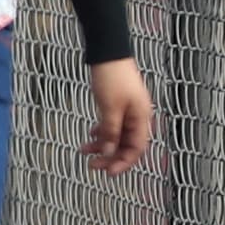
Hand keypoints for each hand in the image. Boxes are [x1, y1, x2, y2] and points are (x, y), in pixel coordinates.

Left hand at [81, 57, 155, 173]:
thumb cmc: (111, 78)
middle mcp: (137, 116)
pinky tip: (91, 134)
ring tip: (83, 150)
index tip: (108, 173)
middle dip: (109, 156)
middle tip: (91, 165)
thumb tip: (108, 153)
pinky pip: (112, 124)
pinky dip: (102, 131)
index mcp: (141, 118)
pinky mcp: (118, 103)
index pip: (136, 148)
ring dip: (102, 144)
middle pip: (126, 144)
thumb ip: (110, 132)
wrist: (108, 52)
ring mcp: (128, 109)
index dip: (123, 163)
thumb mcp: (109, 108)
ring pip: (117, 135)